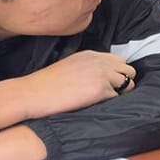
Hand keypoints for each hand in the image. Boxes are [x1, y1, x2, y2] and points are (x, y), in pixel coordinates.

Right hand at [0, 50, 135, 125]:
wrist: (32, 93)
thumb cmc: (47, 84)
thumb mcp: (71, 66)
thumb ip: (90, 67)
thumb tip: (104, 77)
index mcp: (92, 55)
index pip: (119, 60)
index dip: (117, 73)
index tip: (111, 83)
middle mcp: (100, 61)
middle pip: (128, 70)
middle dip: (123, 82)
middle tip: (110, 94)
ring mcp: (102, 75)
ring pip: (126, 84)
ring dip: (119, 93)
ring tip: (102, 100)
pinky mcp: (101, 89)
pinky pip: (116, 97)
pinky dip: (109, 102)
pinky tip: (95, 105)